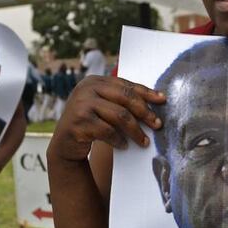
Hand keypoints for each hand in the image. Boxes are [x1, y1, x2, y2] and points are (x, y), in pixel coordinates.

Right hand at [50, 75, 164, 161]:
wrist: (65, 143)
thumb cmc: (90, 123)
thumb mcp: (102, 106)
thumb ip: (119, 99)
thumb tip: (155, 101)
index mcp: (95, 81)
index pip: (126, 85)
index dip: (146, 93)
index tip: (163, 101)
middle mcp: (86, 89)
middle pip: (125, 98)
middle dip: (144, 112)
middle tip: (157, 124)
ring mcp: (81, 104)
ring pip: (119, 115)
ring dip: (135, 130)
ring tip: (144, 141)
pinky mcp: (79, 122)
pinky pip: (107, 131)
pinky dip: (119, 140)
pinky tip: (124, 146)